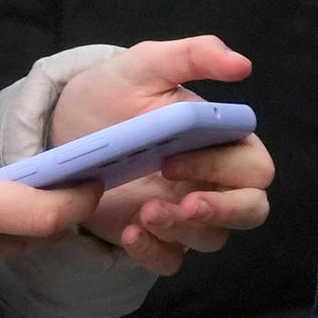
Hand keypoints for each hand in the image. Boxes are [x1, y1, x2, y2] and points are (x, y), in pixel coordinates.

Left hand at [49, 36, 275, 272]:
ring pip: (213, 239)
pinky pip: (173, 261)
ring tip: (142, 213)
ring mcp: (186, 213)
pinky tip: (129, 234)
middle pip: (252, 211)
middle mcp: (215, 182)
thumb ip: (193, 55)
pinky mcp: (157, 238)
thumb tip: (243, 65)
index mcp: (223, 143)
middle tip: (182, 205)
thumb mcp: (146, 65)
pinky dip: (155, 253)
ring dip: (183, 231)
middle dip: (223, 211)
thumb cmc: (114, 94)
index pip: (254, 168)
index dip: (223, 168)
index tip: (171, 158)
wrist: (64, 128)